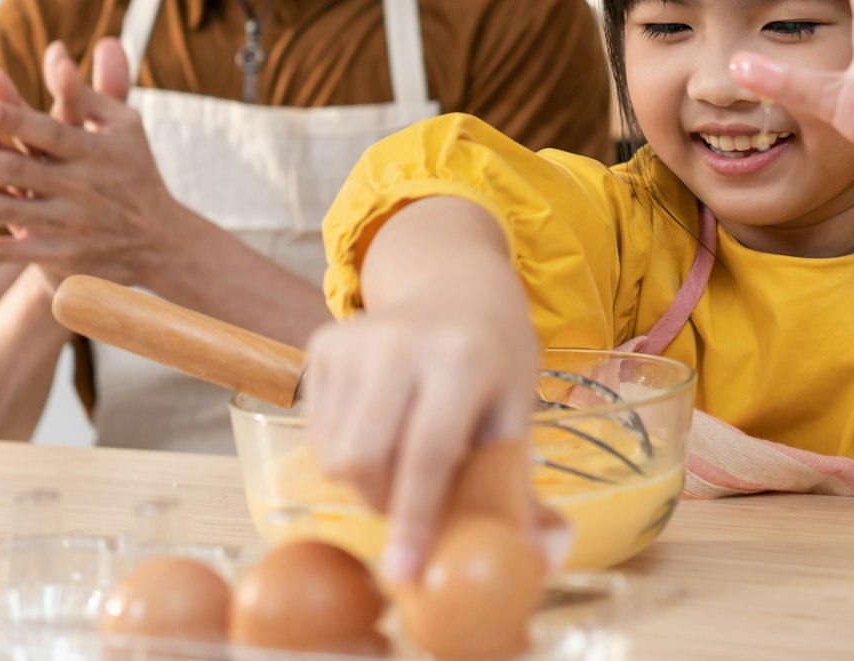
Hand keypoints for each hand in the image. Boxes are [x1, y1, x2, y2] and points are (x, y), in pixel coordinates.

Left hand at [0, 38, 185, 282]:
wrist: (160, 242)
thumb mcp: (123, 126)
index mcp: (93, 150)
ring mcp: (63, 223)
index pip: (50, 133)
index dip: (17, 122)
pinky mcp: (53, 253)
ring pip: (1, 214)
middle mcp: (76, 186)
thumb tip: (55, 50)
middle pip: (14, 172)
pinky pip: (2, 256)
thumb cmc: (134, 171)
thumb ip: (86, 91)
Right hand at [304, 297, 535, 583]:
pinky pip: (317, 434)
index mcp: (462, 359)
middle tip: (412, 505)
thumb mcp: (517, 406)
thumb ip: (515, 481)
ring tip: (401, 457)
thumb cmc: (494, 354)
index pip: (429, 453)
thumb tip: (535, 557)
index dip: (417, 518)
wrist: (453, 281)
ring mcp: (354, 341)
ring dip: (365, 480)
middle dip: (384, 502)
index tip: (404, 572)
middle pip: (365, 459)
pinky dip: (344, 451)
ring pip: (334, 454)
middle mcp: (400, 344)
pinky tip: (380, 426)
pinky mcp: (323, 345)